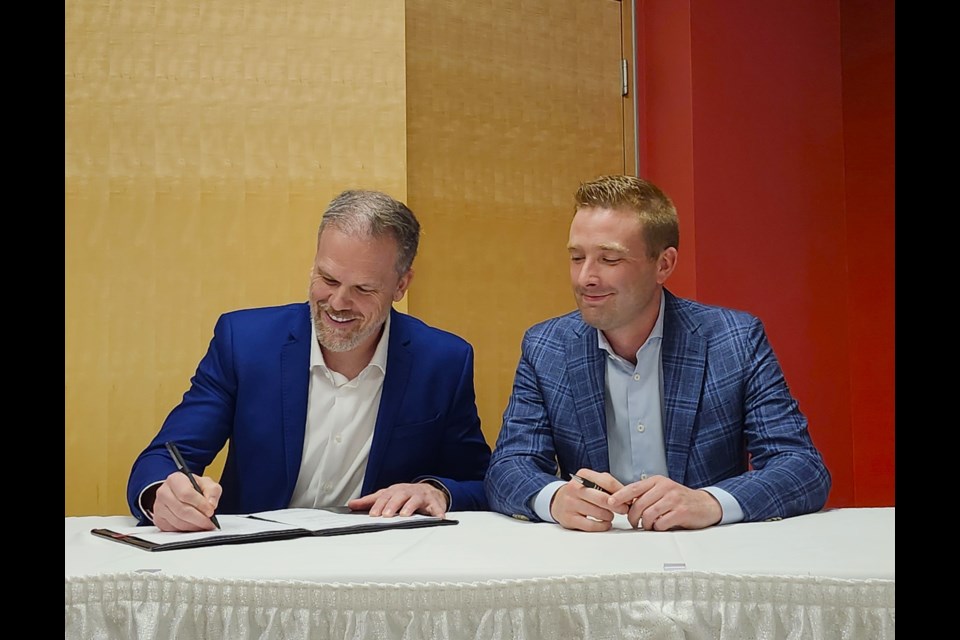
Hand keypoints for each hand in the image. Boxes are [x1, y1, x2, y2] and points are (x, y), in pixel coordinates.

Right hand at [151, 471, 221, 531]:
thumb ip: (212, 491)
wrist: (180, 493)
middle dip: (199, 518)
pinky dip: (187, 530)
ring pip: (178, 521)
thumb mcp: (207, 484)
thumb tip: (211, 504)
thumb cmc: (193, 487)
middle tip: (210, 522)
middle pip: (182, 510)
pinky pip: (174, 529)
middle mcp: (163, 492)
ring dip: (194, 526)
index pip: (186, 493)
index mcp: (175, 479)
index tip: (210, 511)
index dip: (200, 504)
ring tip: (204, 525)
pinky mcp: (159, 520)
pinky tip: (195, 526)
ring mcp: (159, 507)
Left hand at [347, 482, 447, 517]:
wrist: (428, 491)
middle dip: (392, 505)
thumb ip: (370, 501)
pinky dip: (437, 512)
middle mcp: (407, 492)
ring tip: (405, 515)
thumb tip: (352, 504)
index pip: (385, 496)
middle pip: (399, 496)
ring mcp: (420, 497)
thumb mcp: (387, 496)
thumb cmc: (405, 495)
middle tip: (386, 515)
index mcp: (395, 491)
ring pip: (415, 500)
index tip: (372, 514)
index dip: (378, 505)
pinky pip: (436, 508)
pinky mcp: (434, 503)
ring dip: (410, 507)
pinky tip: (437, 518)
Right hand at [550, 469, 628, 531]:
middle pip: (603, 498)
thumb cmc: (580, 492)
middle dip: (618, 506)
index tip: (628, 499)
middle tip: (624, 510)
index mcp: (583, 475)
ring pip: (599, 513)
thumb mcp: (592, 482)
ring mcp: (570, 503)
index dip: (621, 492)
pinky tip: (604, 523)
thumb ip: (609, 485)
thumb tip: (627, 496)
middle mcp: (574, 488)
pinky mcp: (569, 518)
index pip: (607, 482)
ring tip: (610, 515)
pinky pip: (591, 525)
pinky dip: (602, 526)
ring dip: (609, 516)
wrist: (558, 501)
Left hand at [607, 475, 721, 530]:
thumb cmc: (679, 499)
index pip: (633, 488)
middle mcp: (665, 487)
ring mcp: (674, 499)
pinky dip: (657, 528)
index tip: (610, 502)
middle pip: (639, 504)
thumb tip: (623, 503)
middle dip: (633, 517)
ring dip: (645, 524)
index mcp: (657, 481)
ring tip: (648, 526)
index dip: (620, 496)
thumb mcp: (662, 491)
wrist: (705, 504)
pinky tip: (660, 526)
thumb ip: (645, 495)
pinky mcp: (681, 512)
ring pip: (649, 514)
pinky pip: (661, 523)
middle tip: (634, 523)